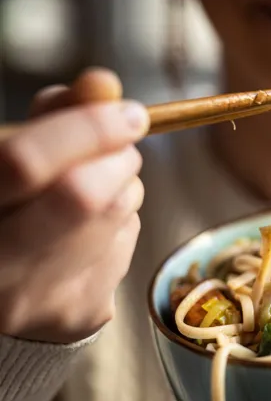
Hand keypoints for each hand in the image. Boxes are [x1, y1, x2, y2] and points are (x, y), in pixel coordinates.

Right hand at [0, 68, 148, 343]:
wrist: (2, 287)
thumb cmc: (9, 205)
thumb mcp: (14, 156)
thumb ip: (54, 117)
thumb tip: (104, 84)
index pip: (25, 162)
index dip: (85, 129)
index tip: (129, 112)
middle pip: (86, 196)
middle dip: (120, 158)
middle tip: (122, 149)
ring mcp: (38, 301)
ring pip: (120, 217)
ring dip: (124, 187)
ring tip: (98, 187)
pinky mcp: (80, 316)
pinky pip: (126, 246)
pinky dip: (120, 223)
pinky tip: (92, 230)